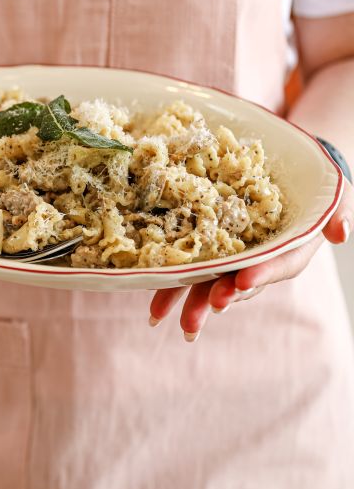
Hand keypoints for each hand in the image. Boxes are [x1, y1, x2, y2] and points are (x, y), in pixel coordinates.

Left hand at [148, 179, 352, 341]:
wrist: (287, 171)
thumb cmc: (314, 183)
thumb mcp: (335, 192)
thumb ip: (340, 211)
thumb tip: (342, 232)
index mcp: (289, 249)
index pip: (276, 266)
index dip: (260, 275)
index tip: (241, 282)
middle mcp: (258, 260)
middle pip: (236, 284)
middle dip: (215, 299)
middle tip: (195, 317)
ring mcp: (232, 257)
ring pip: (208, 282)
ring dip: (186, 301)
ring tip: (161, 317)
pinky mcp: (210, 248)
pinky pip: (190, 267)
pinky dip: (170, 284)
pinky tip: (153, 307)